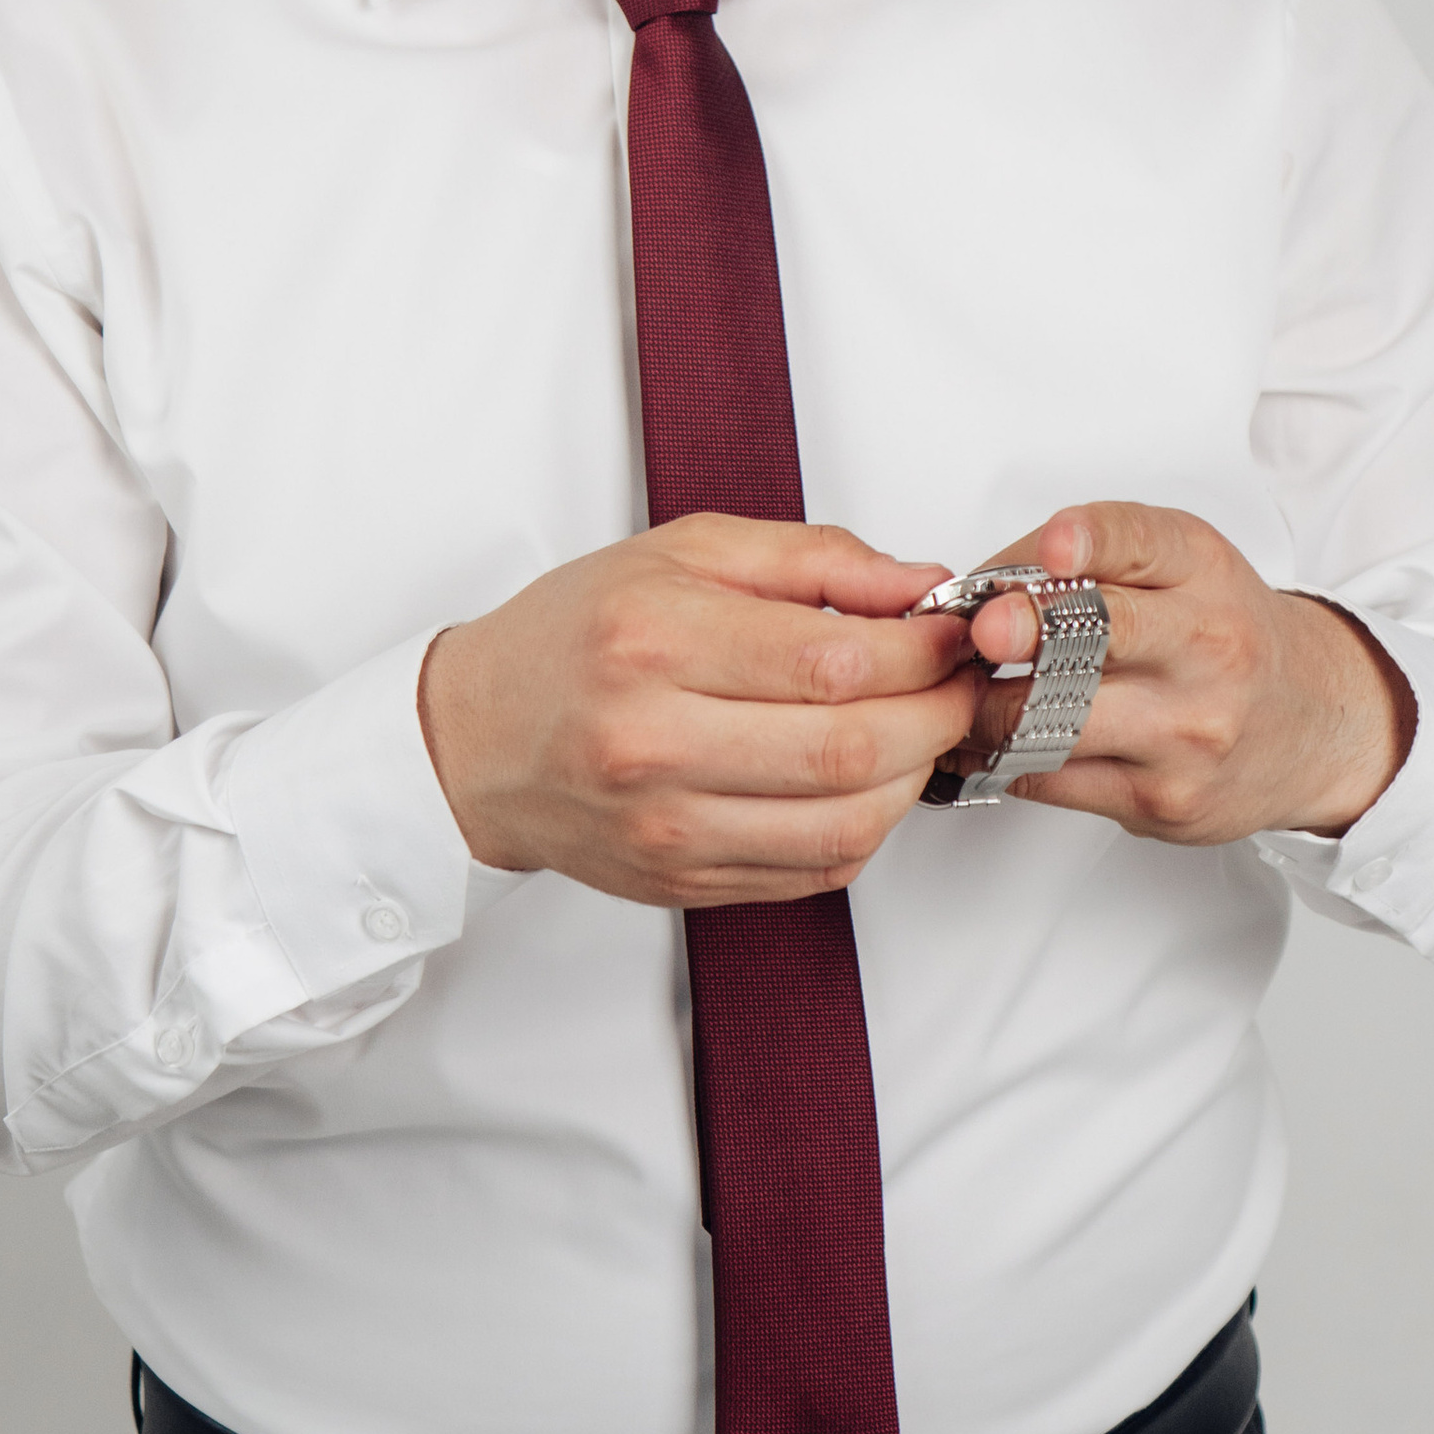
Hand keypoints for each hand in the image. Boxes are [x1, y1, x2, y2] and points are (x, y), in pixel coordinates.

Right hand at [417, 517, 977, 906]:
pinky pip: (814, 871)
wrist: (477, 739)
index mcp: (653, 640)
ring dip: (912, 779)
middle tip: (956, 684)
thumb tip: (920, 583)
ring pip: (844, 824)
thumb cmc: (575, 635)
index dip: (920, 648)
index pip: (828, 658)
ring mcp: (664, 827)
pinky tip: (864, 781)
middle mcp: (652, 741)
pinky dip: (866, 828)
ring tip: (917, 731)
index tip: (952, 632)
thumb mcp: (683, 552)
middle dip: (935, 714)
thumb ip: (810, 557)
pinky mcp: (680, 882)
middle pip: (848, 747)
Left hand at [949, 504, 1415, 843]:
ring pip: (1057, 720)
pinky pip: (1052, 779)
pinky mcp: (1164, 800)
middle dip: (1022, 632)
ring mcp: (1187, 730)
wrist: (1314, 723)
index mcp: (1202, 570)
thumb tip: (985, 582)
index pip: (1141, 540)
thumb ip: (1095, 555)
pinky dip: (999, 757)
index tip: (1052, 547)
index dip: (1089, 541)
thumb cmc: (1227, 634)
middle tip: (977, 633)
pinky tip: (980, 738)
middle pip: (1099, 636)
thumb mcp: (1184, 565)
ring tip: (958, 690)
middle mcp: (1205, 647)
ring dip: (984, 706)